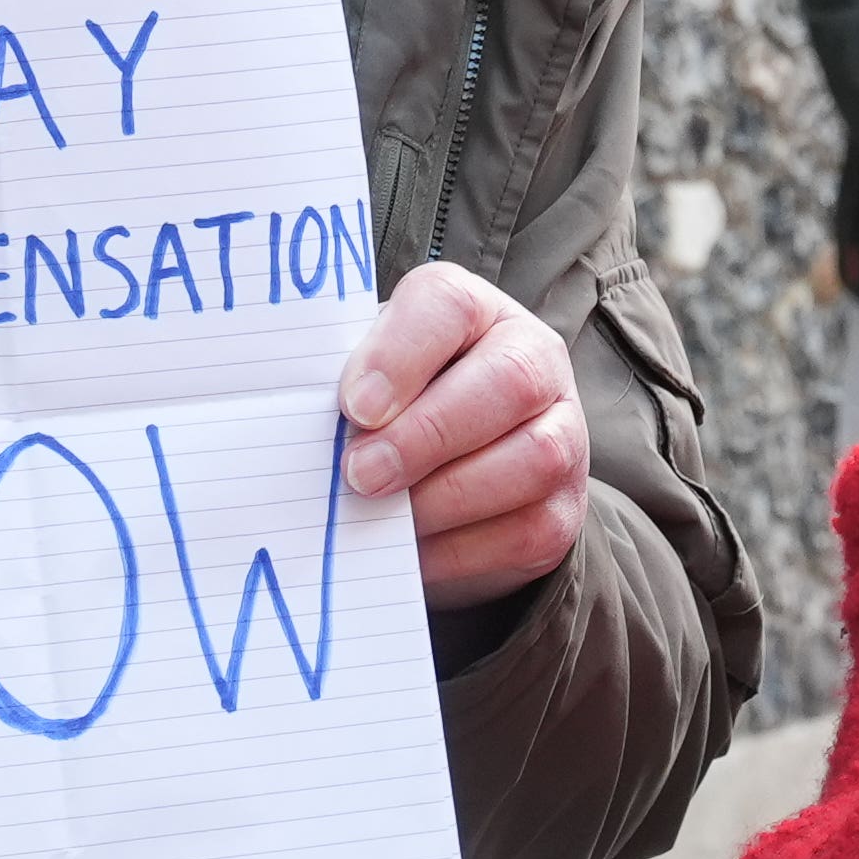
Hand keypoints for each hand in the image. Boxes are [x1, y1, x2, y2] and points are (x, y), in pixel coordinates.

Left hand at [340, 263, 592, 606]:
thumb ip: (343, 389)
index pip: (448, 306)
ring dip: (446, 496)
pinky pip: (524, 532)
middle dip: (427, 435)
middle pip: (508, 381)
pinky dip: (459, 551)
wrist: (457, 471)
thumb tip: (296, 429)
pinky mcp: (562, 508)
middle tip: (360, 474)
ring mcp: (562, 433)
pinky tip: (411, 553)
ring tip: (382, 516)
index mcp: (474, 312)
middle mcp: (533, 360)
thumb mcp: (364, 382)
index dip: (400, 354)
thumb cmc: (393, 413)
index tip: (353, 407)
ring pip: (533, 458)